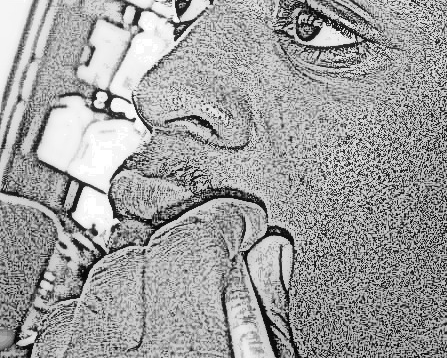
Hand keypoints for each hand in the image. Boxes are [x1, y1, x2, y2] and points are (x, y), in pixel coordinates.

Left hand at [31, 199, 296, 357]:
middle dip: (186, 240)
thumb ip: (270, 319)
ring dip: (139, 270)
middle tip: (222, 255)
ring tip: (180, 291)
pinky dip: (99, 309)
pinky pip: (61, 328)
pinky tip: (135, 327)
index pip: (193, 242)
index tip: (246, 221)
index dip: (229, 218)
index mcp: (183, 352)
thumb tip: (269, 254)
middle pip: (139, 252)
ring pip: (94, 281)